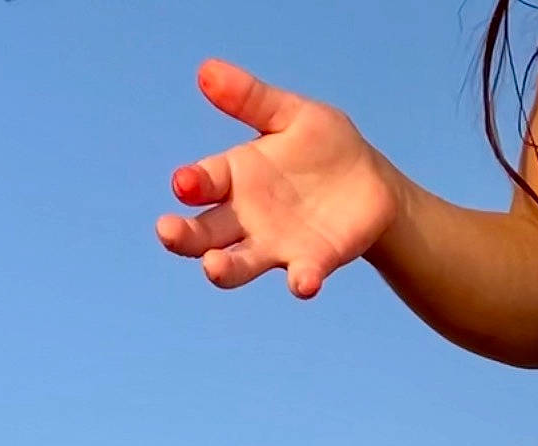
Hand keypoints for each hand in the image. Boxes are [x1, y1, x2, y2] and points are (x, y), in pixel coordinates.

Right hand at [156, 59, 396, 297]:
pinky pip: (301, 277)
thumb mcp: (290, 114)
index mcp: (236, 178)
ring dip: (223, 269)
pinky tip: (302, 282)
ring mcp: (275, 245)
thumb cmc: (323, 146)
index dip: (192, 183)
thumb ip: (250, 99)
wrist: (370, 183)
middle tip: (167, 232)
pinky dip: (300, 282)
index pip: (204, 183)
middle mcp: (246, 219)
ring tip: (212, 268)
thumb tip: (206, 70)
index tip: (183, 182)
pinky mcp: (311, 264)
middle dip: (185, 236)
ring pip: (239, 264)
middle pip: (205, 233)